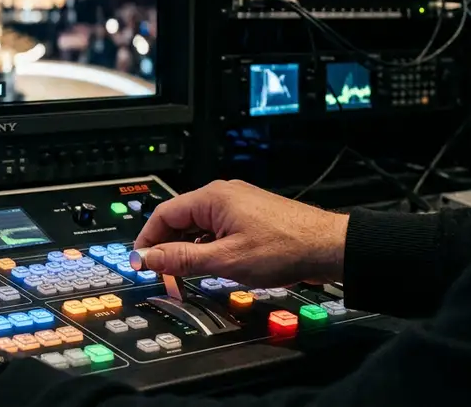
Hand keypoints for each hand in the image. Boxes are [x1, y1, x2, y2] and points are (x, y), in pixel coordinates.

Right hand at [134, 179, 348, 286]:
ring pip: (198, 226)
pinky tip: (210, 266)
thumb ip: (182, 259)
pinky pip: (216, 229)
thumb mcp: (225, 260)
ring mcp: (237, 204)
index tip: (140, 264)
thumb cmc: (283, 249)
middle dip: (167, 247)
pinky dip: (206, 247)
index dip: (147, 241)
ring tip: (185, 276)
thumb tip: (148, 258)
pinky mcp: (250, 215)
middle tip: (163, 275)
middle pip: (179, 219)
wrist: (329, 247)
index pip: (163, 215)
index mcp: (211, 198)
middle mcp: (221, 195)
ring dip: (187, 249)